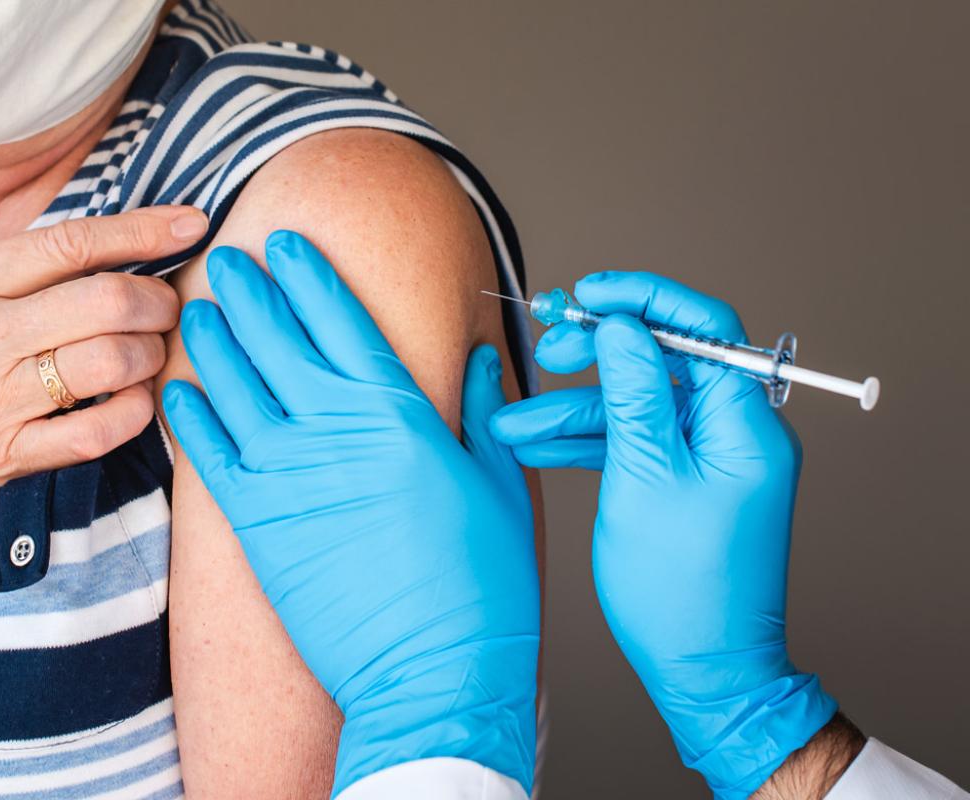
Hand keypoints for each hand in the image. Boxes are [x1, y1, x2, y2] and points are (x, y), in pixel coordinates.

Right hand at [0, 205, 207, 547]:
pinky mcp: (7, 459)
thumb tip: (87, 250)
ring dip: (151, 355)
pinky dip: (133, 414)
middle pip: (106, 300)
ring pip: (110, 362)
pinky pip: (96, 433)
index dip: (142, 229)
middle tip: (168, 305)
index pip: (69, 242)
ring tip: (150, 353)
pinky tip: (136, 402)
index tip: (191, 222)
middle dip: (158, 299)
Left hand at [161, 231, 538, 795]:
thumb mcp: (500, 487)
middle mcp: (336, 431)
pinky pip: (208, 455)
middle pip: (278, 340)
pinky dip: (189, 417)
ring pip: (234, 387)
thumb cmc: (482, 586)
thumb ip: (482, 413)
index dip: (309, 275)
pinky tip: (175, 389)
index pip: (343, 320)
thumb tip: (480, 355)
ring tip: (194, 308)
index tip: (285, 242)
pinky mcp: (256, 525)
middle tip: (224, 259)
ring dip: (211, 342)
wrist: (433, 673)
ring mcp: (288, 475)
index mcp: (400, 414)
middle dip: (249, 292)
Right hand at [491, 272, 836, 798]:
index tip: (589, 294)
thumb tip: (624, 326)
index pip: (704, 327)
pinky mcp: (685, 481)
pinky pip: (635, 442)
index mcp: (745, 422)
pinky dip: (588, 442)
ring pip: (638, 405)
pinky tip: (537, 444)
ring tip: (515, 421)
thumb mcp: (644, 476)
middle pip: (664, 359)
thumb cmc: (683, 588)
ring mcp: (710, 457)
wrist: (703, 668)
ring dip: (575, 409)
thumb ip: (634, 392)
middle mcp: (735, 431)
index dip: (644, 298)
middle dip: (600, 352)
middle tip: (548, 348)